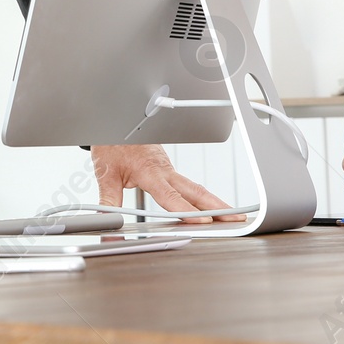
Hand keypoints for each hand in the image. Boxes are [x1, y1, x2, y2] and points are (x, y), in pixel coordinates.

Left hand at [92, 144, 243, 223]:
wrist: (115, 121)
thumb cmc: (112, 144)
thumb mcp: (105, 173)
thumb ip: (108, 200)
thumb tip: (107, 220)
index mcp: (149, 171)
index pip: (171, 195)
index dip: (187, 210)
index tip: (204, 221)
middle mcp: (164, 170)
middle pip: (196, 191)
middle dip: (218, 206)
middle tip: (238, 217)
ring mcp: (169, 169)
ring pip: (196, 187)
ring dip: (215, 202)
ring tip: (234, 214)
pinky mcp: (168, 169)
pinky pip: (189, 184)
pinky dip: (203, 196)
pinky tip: (212, 206)